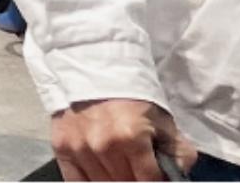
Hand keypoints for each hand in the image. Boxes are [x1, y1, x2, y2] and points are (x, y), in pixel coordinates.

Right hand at [50, 98, 189, 181]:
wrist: (94, 68)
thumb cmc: (131, 94)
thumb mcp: (163, 119)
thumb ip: (178, 152)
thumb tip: (179, 175)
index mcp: (131, 137)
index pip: (149, 181)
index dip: (155, 180)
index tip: (154, 174)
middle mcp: (103, 145)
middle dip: (135, 177)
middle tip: (137, 166)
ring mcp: (79, 148)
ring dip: (113, 178)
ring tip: (119, 163)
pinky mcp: (61, 147)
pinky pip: (77, 182)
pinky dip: (90, 180)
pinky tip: (100, 172)